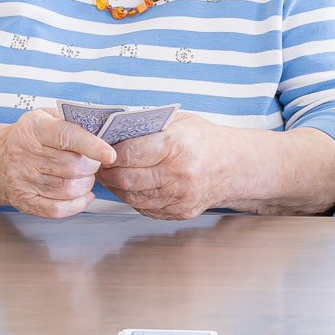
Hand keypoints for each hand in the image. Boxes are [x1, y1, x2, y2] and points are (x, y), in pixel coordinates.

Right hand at [0, 109, 112, 218]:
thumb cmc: (30, 136)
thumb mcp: (45, 117)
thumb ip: (71, 119)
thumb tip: (103, 129)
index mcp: (33, 128)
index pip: (66, 136)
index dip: (91, 146)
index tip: (110, 154)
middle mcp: (24, 154)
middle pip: (71, 166)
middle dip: (92, 167)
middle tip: (94, 163)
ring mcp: (22, 179)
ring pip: (67, 189)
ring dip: (86, 185)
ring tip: (86, 177)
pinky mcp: (23, 200)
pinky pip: (57, 210)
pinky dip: (77, 205)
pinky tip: (83, 195)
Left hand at [98, 113, 236, 220]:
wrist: (236, 166)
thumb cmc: (204, 140)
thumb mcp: (181, 122)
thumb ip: (150, 126)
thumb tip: (114, 130)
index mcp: (177, 145)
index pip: (130, 153)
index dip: (109, 153)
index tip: (100, 150)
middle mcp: (179, 173)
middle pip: (127, 178)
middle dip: (107, 173)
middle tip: (98, 166)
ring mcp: (180, 196)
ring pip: (133, 197)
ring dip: (116, 188)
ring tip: (110, 177)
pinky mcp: (181, 212)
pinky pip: (146, 208)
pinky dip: (133, 198)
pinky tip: (129, 187)